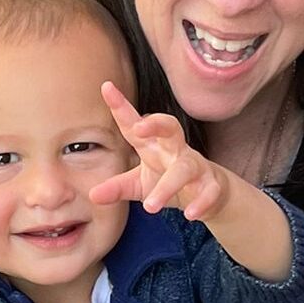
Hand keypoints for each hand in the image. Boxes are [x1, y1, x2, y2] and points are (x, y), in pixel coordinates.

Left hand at [90, 82, 231, 220]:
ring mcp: (195, 166)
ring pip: (184, 169)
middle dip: (156, 123)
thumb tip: (92, 195)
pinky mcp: (211, 185)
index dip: (122, 106)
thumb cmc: (168, 180)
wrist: (209, 193)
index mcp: (154, 144)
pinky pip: (209, 191)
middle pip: (170, 126)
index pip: (135, 123)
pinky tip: (190, 214)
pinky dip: (201, 202)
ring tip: (150, 207)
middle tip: (139, 128)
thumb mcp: (139, 184)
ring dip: (168, 187)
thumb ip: (117, 187)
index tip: (106, 87)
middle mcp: (175, 149)